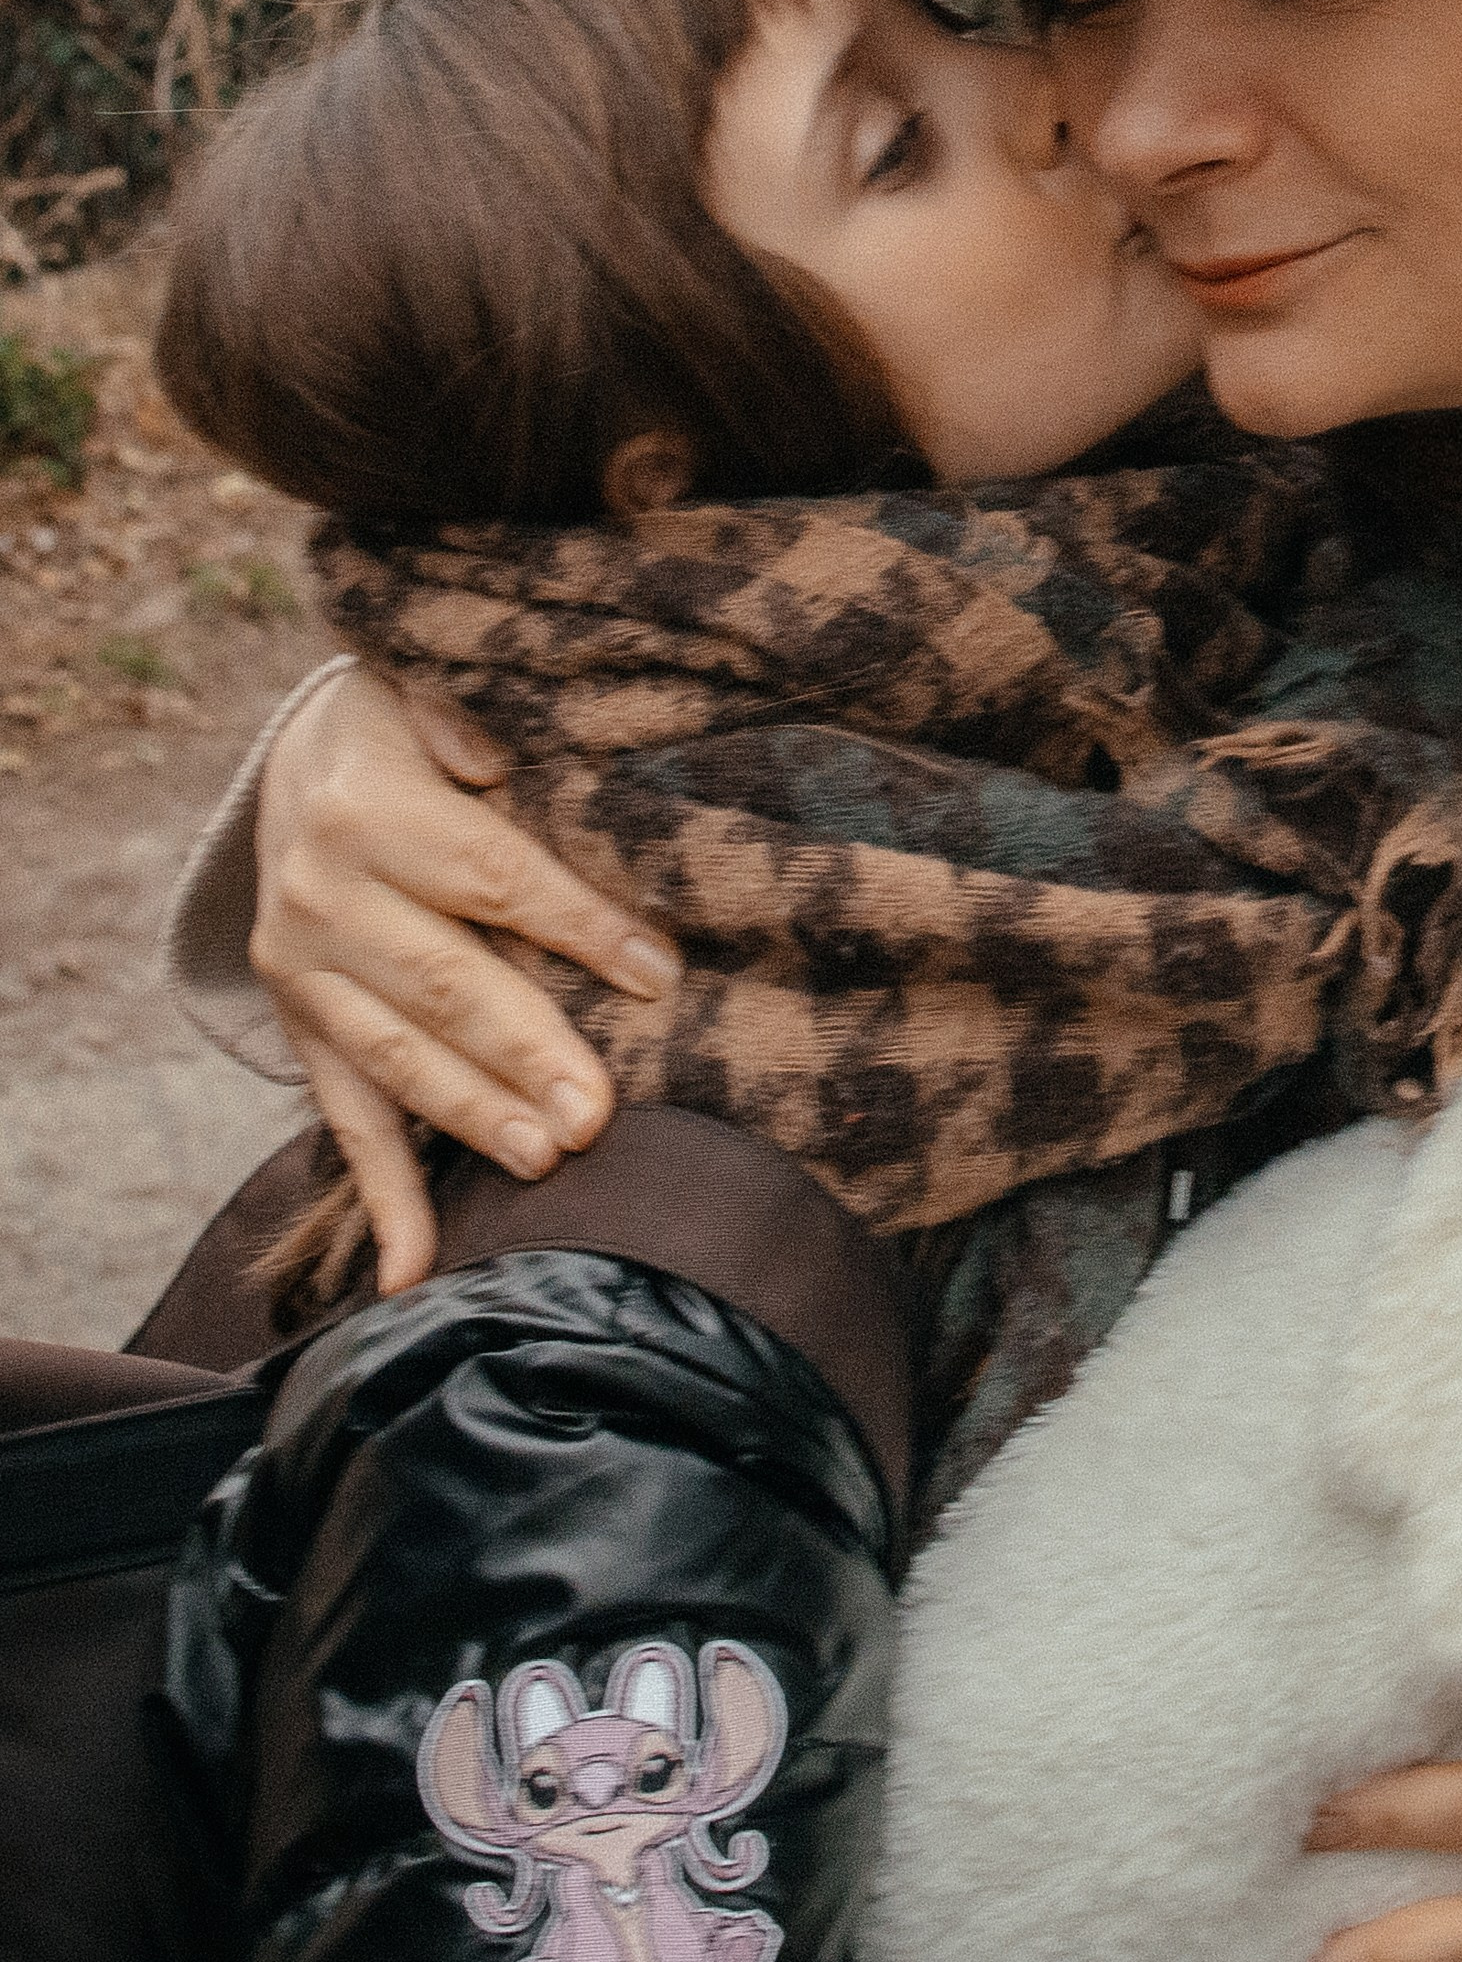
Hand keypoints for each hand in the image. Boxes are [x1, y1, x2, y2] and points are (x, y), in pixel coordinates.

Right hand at [253, 666, 673, 1287]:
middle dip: (525, 1051)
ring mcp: (302, 973)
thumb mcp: (429, 690)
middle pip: (442, 983)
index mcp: (366, 810)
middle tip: (596, 1113)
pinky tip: (413, 1271)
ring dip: (471, 1117)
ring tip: (546, 1162)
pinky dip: (384, 1197)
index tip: (657, 975)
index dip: (577, 926)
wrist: (307, 757)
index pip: (492, 878)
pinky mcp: (304, 1027)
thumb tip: (495, 757)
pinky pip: (345, 1118)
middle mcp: (319, 897)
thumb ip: (466, 717)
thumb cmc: (411, 726)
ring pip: (396, 1059)